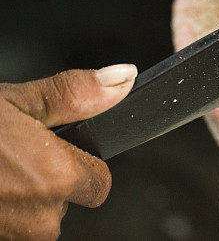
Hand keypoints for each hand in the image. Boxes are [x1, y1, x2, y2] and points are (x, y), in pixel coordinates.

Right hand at [0, 64, 136, 239]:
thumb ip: (75, 94)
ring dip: (20, 200)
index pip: (100, 181)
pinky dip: (0, 210)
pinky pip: (10, 229)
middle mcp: (39, 218)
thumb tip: (121, 79)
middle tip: (14, 156)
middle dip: (49, 182)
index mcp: (56, 177)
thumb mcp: (17, 102)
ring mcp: (11, 237)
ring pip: (35, 220)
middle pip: (66, 203)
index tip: (60, 151)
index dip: (81, 163)